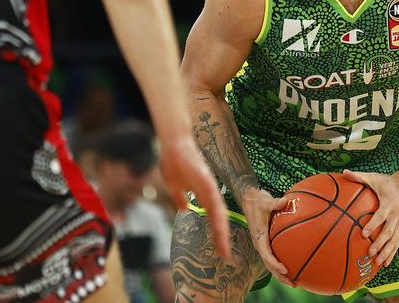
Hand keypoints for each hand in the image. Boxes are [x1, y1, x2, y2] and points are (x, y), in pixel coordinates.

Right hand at [159, 136, 230, 259]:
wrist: (173, 143)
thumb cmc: (173, 161)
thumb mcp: (174, 185)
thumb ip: (180, 197)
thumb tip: (184, 210)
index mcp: (203, 194)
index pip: (213, 218)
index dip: (217, 234)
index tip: (221, 251)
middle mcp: (209, 191)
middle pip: (218, 218)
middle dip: (221, 237)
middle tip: (225, 255)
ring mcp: (208, 185)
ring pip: (218, 211)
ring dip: (221, 229)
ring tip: (223, 246)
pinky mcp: (205, 179)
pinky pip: (212, 199)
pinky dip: (216, 213)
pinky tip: (218, 225)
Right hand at [241, 188, 294, 286]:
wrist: (250, 201)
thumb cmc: (259, 201)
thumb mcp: (266, 200)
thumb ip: (275, 203)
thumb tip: (285, 201)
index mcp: (259, 237)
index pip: (266, 254)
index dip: (274, 263)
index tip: (285, 269)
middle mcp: (260, 244)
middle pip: (268, 265)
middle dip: (280, 275)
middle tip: (293, 283)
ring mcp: (262, 245)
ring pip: (270, 264)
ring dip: (281, 274)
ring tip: (295, 281)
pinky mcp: (265, 243)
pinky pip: (273, 257)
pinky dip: (281, 264)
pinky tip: (294, 267)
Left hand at [343, 169, 398, 266]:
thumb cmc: (388, 182)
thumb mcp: (374, 178)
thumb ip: (359, 177)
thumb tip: (343, 172)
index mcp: (388, 204)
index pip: (380, 216)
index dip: (373, 225)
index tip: (363, 234)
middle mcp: (396, 215)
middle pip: (388, 232)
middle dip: (379, 244)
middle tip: (369, 253)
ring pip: (394, 240)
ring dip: (386, 252)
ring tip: (377, 262)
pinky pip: (397, 242)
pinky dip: (392, 253)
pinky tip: (385, 263)